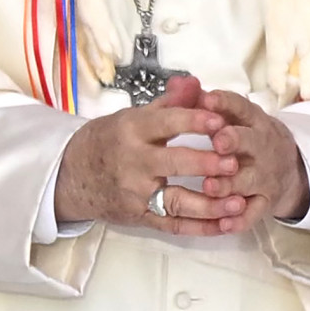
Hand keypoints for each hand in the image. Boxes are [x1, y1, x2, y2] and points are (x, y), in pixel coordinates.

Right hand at [53, 75, 235, 234]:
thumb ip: (170, 102)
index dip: (194, 121)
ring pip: (176, 201)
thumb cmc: (110, 140)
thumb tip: (196, 82)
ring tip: (239, 200)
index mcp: (133, 131)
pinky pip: (173, 226)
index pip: (166, 123)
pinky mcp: (139, 217)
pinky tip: (226, 224)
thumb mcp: (133, 116)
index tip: (221, 120)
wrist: (69, 177)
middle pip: (173, 164)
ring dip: (209, 204)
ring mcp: (136, 194)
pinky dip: (201, 228)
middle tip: (234, 163)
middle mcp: (134, 163)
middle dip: (205, 164)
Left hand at [198, 89, 309, 232]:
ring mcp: (265, 175)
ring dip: (230, 183)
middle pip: (251, 142)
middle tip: (217, 142)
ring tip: (210, 186)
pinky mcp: (265, 201)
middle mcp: (262, 147)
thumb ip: (204, 101)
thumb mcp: (235, 116)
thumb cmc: (249, 137)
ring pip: (248, 180)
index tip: (208, 100)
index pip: (241, 108)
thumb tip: (178, 81)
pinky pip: (253, 213)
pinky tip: (224, 225)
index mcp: (253, 121)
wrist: (288, 167)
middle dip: (235, 141)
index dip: (226, 104)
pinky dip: (240, 220)